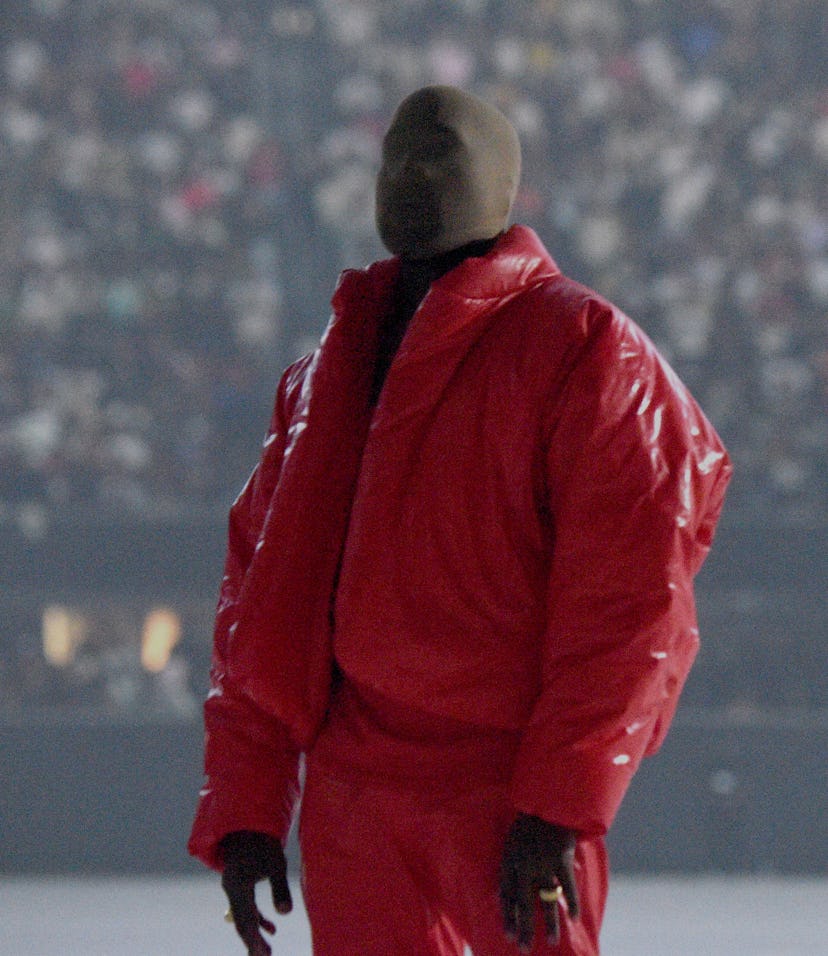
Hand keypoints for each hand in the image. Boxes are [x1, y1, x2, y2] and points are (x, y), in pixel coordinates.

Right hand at [220, 830, 291, 955]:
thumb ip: (280, 888)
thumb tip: (286, 913)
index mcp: (237, 885)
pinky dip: (256, 918)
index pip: (244, 920)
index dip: (254, 940)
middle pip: (241, 922)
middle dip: (253, 942)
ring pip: (243, 916)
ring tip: (268, 952)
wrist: (250, 823)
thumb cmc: (264, 841)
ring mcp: (233, 887)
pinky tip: (271, 928)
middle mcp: (231, 889)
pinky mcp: (239, 884)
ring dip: (255, 933)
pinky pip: (245, 907)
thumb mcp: (276, 863)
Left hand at [499, 814, 579, 950]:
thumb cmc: (529, 819)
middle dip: (523, 928)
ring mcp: (542, 863)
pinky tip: (574, 918)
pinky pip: (566, 887)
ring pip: (545, 900)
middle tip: (523, 949)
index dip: (507, 916)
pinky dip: (571, 903)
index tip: (508, 934)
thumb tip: (498, 891)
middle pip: (522, 903)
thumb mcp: (511, 840)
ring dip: (549, 923)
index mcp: (509, 859)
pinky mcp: (560, 859)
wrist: (546, 798)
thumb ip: (508, 865)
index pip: (505, 894)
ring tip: (551, 941)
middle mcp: (523, 865)